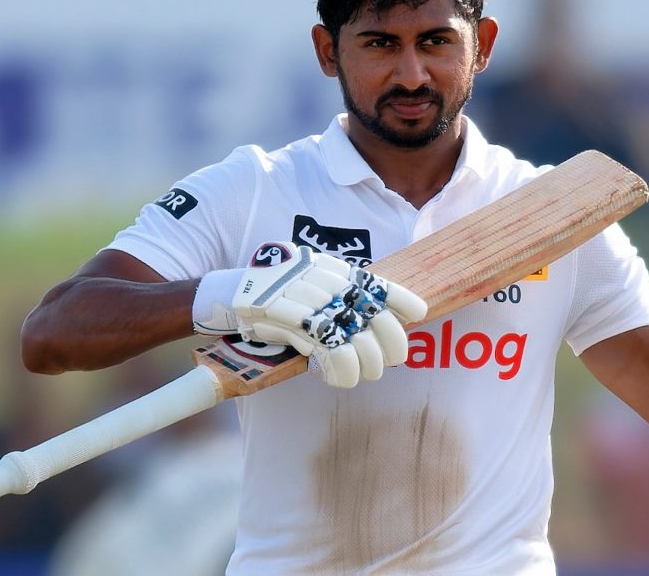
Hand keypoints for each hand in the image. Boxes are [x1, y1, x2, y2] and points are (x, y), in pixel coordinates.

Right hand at [193, 242, 426, 387]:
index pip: (373, 281)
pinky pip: (328, 348)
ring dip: (365, 362)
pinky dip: (341, 368)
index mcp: (329, 269)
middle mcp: (322, 280)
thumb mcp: (309, 290)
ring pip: (354, 335)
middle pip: (371, 313)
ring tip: (362, 374)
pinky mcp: (288, 319)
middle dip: (390, 342)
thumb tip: (379, 320)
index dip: (400, 297)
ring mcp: (305, 299)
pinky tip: (342, 378)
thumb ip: (339, 299)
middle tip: (391, 361)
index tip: (421, 312)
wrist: (227, 295)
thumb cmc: (273, 297)